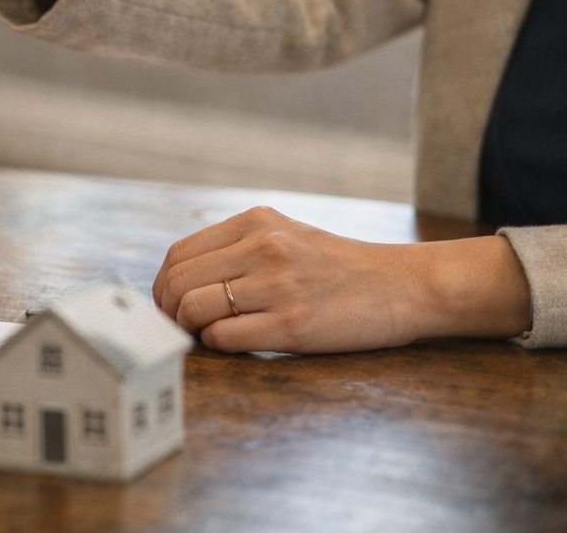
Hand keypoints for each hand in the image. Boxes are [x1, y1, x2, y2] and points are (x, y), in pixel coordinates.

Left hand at [150, 207, 532, 353]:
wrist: (403, 286)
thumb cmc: (337, 267)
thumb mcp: (284, 234)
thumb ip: (236, 247)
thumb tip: (179, 277)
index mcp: (255, 222)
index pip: (178, 255)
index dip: (163, 287)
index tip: (169, 305)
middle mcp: (262, 247)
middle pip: (178, 282)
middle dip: (168, 311)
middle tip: (179, 327)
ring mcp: (277, 285)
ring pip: (194, 308)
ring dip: (189, 329)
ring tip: (205, 335)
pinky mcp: (293, 323)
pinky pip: (225, 337)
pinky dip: (216, 345)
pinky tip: (233, 344)